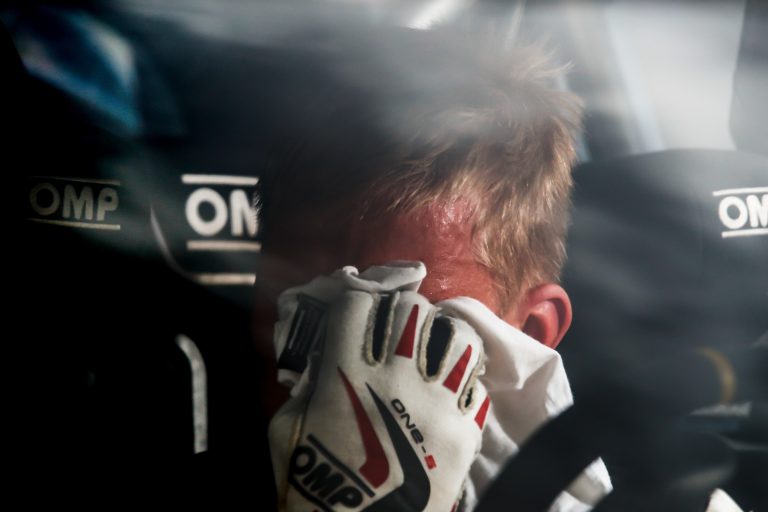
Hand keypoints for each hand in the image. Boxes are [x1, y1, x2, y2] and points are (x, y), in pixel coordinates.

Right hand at [269, 283, 489, 511]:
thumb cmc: (312, 482)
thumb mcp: (287, 425)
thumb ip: (309, 382)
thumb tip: (328, 358)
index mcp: (346, 370)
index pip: (359, 303)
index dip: (357, 306)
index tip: (356, 320)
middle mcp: (397, 375)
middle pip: (412, 308)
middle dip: (402, 313)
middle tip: (397, 332)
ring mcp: (437, 401)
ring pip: (459, 337)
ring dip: (443, 338)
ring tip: (433, 353)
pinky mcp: (465, 431)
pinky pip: (476, 384)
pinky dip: (463, 382)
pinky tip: (448, 393)